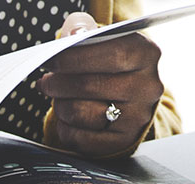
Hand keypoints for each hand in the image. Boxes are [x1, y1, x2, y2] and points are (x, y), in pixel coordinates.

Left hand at [39, 12, 163, 157]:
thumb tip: (72, 35)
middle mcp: (148, 86)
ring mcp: (138, 117)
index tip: (50, 61)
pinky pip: (82, 139)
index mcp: (146, 54)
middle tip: (46, 82)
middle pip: (90, 85)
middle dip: (58, 83)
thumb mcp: (101, 40)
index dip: (73, 58)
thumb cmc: (107, 64)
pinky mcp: (124, 141)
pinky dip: (66, 129)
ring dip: (61, 106)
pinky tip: (67, 119)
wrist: (127, 98)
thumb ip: (84, 30)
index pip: (109, 54)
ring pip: (82, 113)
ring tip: (59, 99)